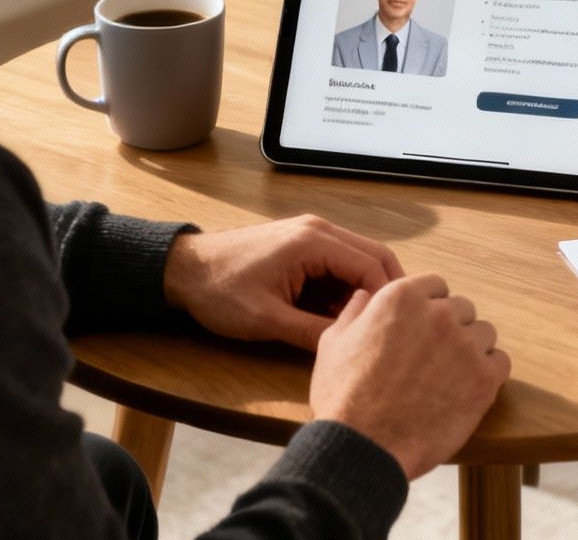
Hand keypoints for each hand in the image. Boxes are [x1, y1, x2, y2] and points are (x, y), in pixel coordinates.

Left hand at [163, 215, 403, 349]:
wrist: (183, 270)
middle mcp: (318, 230)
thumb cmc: (219, 291)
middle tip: (391, 327)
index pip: (371, 266)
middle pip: (374, 256)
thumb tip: (350, 347)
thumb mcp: (267, 319)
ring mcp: (311, 234)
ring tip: (365, 326)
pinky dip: (346, 287)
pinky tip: (340, 315)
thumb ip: (313, 332)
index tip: (393, 330)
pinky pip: (339, 263)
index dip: (387, 299)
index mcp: (313, 241)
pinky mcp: (302, 244)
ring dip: (365, 290)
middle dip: (385, 292)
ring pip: (358, 259)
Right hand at [309, 273, 510, 479]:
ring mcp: (465, 346)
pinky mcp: (484, 379)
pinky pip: (500, 363)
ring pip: (483, 334)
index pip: (436, 285)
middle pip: (462, 309)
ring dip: (470, 350)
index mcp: (403, 297)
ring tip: (449, 377)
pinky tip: (467, 389)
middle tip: (433, 358)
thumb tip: (364, 298)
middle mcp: (439, 314)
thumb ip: (354, 313)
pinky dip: (488, 373)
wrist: (364, 446)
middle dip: (450, 329)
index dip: (429, 307)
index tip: (423, 328)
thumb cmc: (344, 397)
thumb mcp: (333, 343)